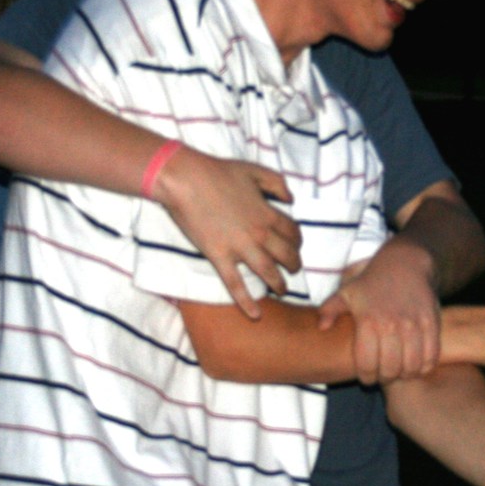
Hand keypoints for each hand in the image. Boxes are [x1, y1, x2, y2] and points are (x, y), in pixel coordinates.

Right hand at [155, 146, 300, 318]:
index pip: (293, 233)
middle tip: (294, 270)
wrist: (187, 180)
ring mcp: (240, 248)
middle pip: (286, 255)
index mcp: (268, 213)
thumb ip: (277, 183)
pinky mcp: (219, 257)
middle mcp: (260, 234)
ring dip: (279, 284)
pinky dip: (247, 302)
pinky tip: (255, 315)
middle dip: (294, 265)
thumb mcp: (255, 171)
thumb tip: (292, 198)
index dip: (297, 241)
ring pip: (268, 272)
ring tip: (283, 291)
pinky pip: (236, 285)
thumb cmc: (219, 172)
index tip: (295, 245)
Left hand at [318, 236, 440, 384]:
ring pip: (411, 367)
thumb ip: (330, 310)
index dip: (366, 377)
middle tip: (383, 375)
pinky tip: (416, 364)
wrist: (405, 263)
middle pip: (390, 370)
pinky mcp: (431, 324)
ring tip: (399, 371)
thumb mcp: (346, 292)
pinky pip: (431, 357)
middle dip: (385, 378)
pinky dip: (424, 367)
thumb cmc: (372, 281)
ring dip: (405, 374)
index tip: (367, 377)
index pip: (367, 365)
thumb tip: (322, 327)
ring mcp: (414, 326)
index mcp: (368, 322)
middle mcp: (391, 326)